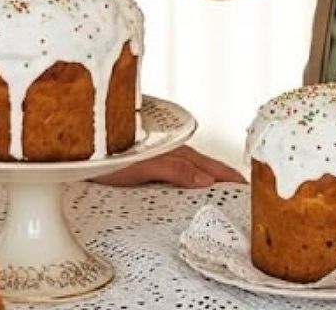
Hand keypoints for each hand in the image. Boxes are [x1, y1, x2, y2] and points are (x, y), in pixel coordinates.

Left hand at [92, 145, 245, 187]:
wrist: (83, 135)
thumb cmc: (108, 150)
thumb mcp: (142, 164)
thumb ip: (174, 170)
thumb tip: (206, 181)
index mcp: (178, 152)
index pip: (215, 169)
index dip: (233, 181)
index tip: (251, 194)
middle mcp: (174, 151)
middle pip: (207, 168)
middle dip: (225, 182)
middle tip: (242, 199)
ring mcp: (162, 153)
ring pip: (193, 168)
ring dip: (208, 180)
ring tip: (220, 195)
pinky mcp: (149, 158)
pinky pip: (178, 170)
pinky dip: (190, 179)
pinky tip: (186, 186)